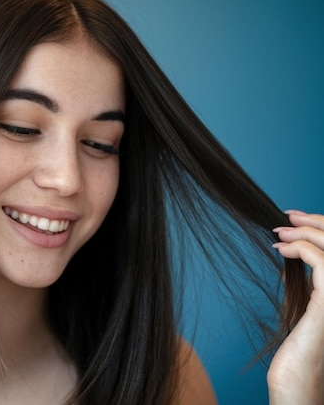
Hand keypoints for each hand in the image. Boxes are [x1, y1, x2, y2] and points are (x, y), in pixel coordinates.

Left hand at [268, 210, 323, 403]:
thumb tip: (292, 254)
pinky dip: (300, 248)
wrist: (298, 384)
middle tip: (287, 214)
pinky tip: (280, 249)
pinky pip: (322, 262)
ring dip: (305, 231)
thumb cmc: (299, 352)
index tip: (294, 219)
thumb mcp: (305, 308)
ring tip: (278, 231)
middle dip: (316, 221)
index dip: (321, 228)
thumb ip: (308, 282)